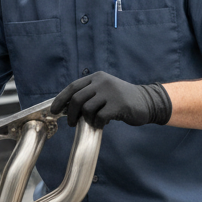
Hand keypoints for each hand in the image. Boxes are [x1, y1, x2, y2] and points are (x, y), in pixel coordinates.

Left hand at [51, 72, 172, 127]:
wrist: (147, 101)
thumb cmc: (121, 99)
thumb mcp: (104, 90)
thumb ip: (89, 95)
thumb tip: (68, 108)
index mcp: (96, 77)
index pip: (72, 87)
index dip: (60, 99)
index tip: (54, 110)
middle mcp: (102, 82)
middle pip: (77, 99)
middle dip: (70, 114)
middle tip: (71, 123)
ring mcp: (110, 93)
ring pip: (87, 109)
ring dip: (87, 119)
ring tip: (93, 121)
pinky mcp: (118, 105)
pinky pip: (100, 117)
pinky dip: (98, 123)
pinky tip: (102, 124)